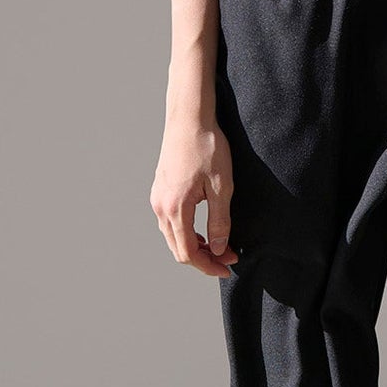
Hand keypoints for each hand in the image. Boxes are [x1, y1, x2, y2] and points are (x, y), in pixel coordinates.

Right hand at [149, 116, 240, 279]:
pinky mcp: (160, 190)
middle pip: (178, 248)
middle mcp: (161, 207)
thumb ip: (220, 221)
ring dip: (195, 245)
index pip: (188, 252)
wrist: (189, 118)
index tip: (227, 267)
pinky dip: (186, 231)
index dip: (208, 266)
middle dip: (203, 258)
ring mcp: (157, 198)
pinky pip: (170, 222)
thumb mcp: (221, 187)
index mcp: (175, 209)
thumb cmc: (207, 148)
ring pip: (173, 236)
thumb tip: (219, 249)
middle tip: (228, 258)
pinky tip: (203, 228)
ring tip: (219, 244)